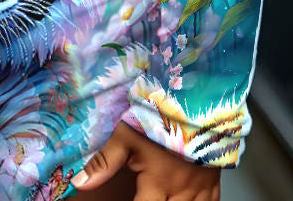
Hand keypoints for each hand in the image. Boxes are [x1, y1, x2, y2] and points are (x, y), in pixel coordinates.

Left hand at [73, 121, 220, 200]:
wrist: (197, 101)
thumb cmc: (161, 116)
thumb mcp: (127, 136)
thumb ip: (104, 162)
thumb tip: (79, 183)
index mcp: (157, 185)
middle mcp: (180, 194)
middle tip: (147, 195)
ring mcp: (200, 192)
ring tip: (161, 195)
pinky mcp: (213, 186)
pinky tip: (182, 199)